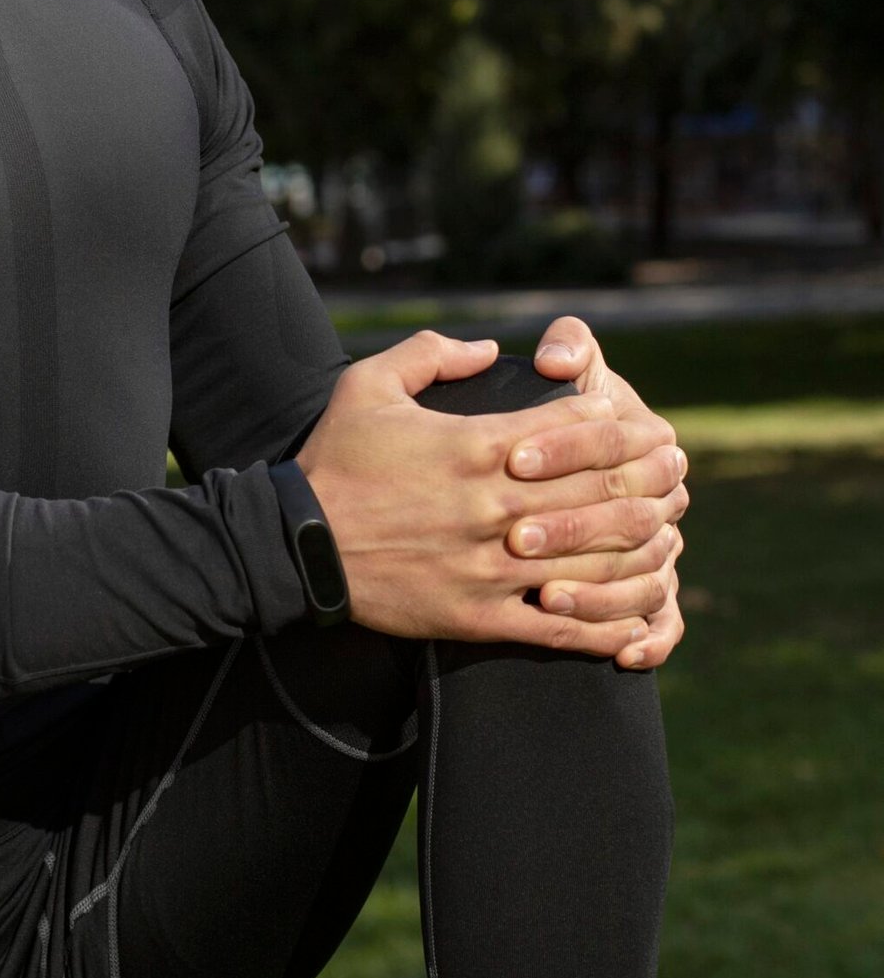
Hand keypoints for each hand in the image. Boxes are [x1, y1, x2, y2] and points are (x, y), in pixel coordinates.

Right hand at [295, 330, 685, 658]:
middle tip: (681, 472)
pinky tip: (639, 616)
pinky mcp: (479, 617)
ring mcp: (491, 567)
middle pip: (601, 490)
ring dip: (644, 545)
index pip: (576, 428)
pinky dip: (608, 622)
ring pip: (595, 560)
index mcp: (475, 445)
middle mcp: (494, 505)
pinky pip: (561, 628)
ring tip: (672, 533)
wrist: (296, 546)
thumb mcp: (369, 383)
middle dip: (652, 478)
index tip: (653, 425)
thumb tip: (489, 349)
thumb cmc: (334, 461)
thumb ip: (431, 355)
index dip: (625, 423)